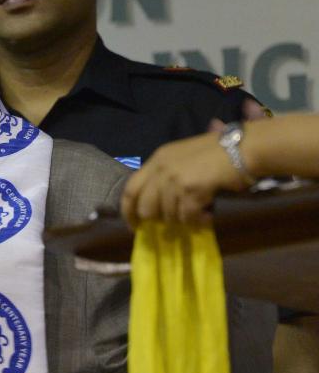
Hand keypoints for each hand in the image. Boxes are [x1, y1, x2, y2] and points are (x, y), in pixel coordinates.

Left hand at [120, 131, 249, 227]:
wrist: (245, 147)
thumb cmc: (219, 151)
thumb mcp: (184, 156)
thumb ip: (167, 175)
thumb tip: (159, 205)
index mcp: (157, 159)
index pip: (130, 189)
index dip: (128, 211)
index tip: (134, 226)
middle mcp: (161, 169)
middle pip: (146, 207)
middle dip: (158, 220)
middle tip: (171, 224)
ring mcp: (175, 179)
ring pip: (168, 215)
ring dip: (183, 219)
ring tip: (198, 214)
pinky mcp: (191, 190)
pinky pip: (187, 216)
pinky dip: (197, 221)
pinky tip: (207, 216)